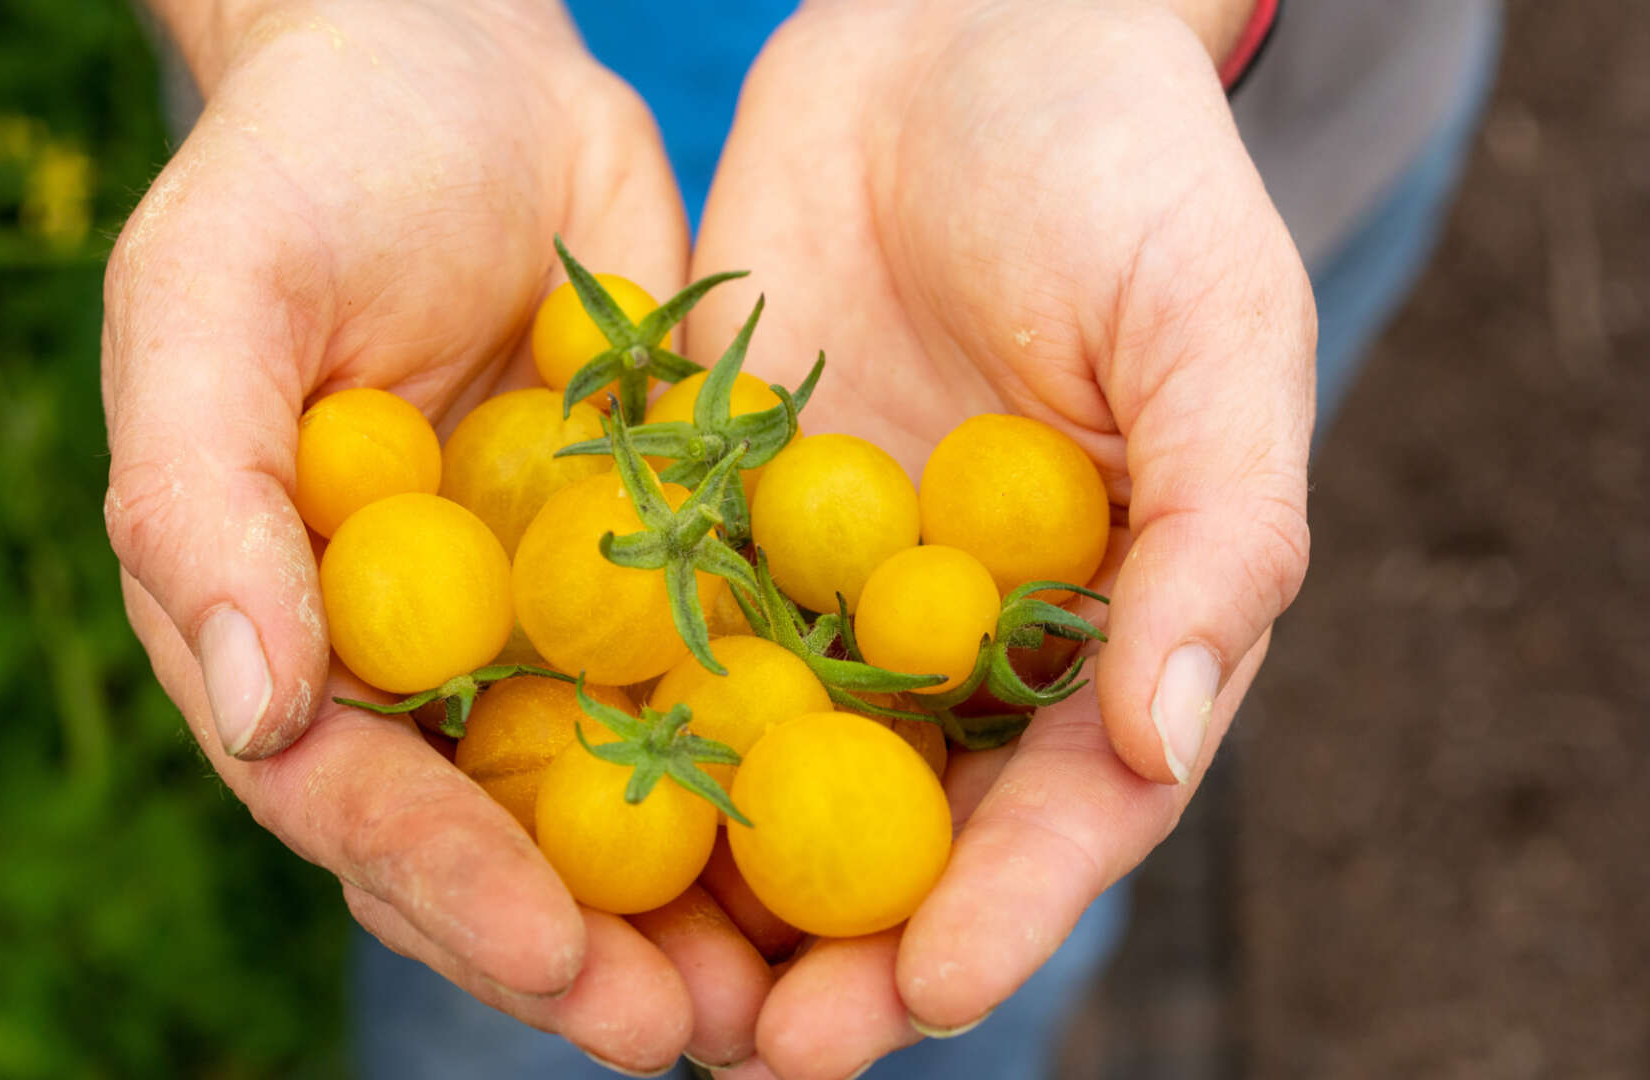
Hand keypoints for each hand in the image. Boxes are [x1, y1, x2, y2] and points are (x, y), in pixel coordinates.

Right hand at [101, 0, 768, 1067]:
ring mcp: (536, 616)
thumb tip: (253, 706)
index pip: (350, 795)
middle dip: (582, 947)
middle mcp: (413, 651)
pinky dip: (770, 761)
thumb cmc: (306, 167)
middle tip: (693, 1033)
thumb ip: (203, 492)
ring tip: (790, 999)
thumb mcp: (215, 297)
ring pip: (610, 792)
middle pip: (486, 837)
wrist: (456, 64)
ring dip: (692, 905)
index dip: (446, 885)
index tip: (557, 954)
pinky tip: (859, 830)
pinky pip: (711, 678)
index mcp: (287, 621)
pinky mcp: (650, 562)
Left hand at [684, 1, 1312, 1073]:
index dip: (1004, 912)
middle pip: (907, 831)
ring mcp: (832, 584)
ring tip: (638, 985)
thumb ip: (1218, 530)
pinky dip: (616, 726)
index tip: (924, 994)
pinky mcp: (718, 519)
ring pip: (771, 770)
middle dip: (838, 950)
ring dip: (710, 887)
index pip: (1067, 805)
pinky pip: (666, 639)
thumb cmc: (1126, 169)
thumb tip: (1170, 742)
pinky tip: (544, 801)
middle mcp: (964, 633)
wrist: (957, 28)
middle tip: (759, 1050)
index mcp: (1108, 620)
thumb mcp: (1212, 328)